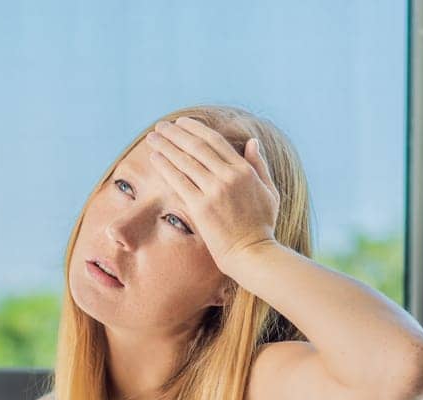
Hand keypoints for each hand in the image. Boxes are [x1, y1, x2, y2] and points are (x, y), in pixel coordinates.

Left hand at [142, 116, 280, 273]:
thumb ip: (259, 165)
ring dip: (166, 146)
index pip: (215, 141)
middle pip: (196, 146)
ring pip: (185, 160)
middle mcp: (228, 176)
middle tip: (160, 126)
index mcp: (244, 170)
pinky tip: (155, 158)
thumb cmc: (261, 226)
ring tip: (152, 138)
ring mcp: (213, 191)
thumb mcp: (270, 191)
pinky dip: (165, 167)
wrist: (252, 253)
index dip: (195, 129)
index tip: (181, 123)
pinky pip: (179, 181)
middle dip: (175, 133)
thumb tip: (253, 141)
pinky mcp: (200, 207)